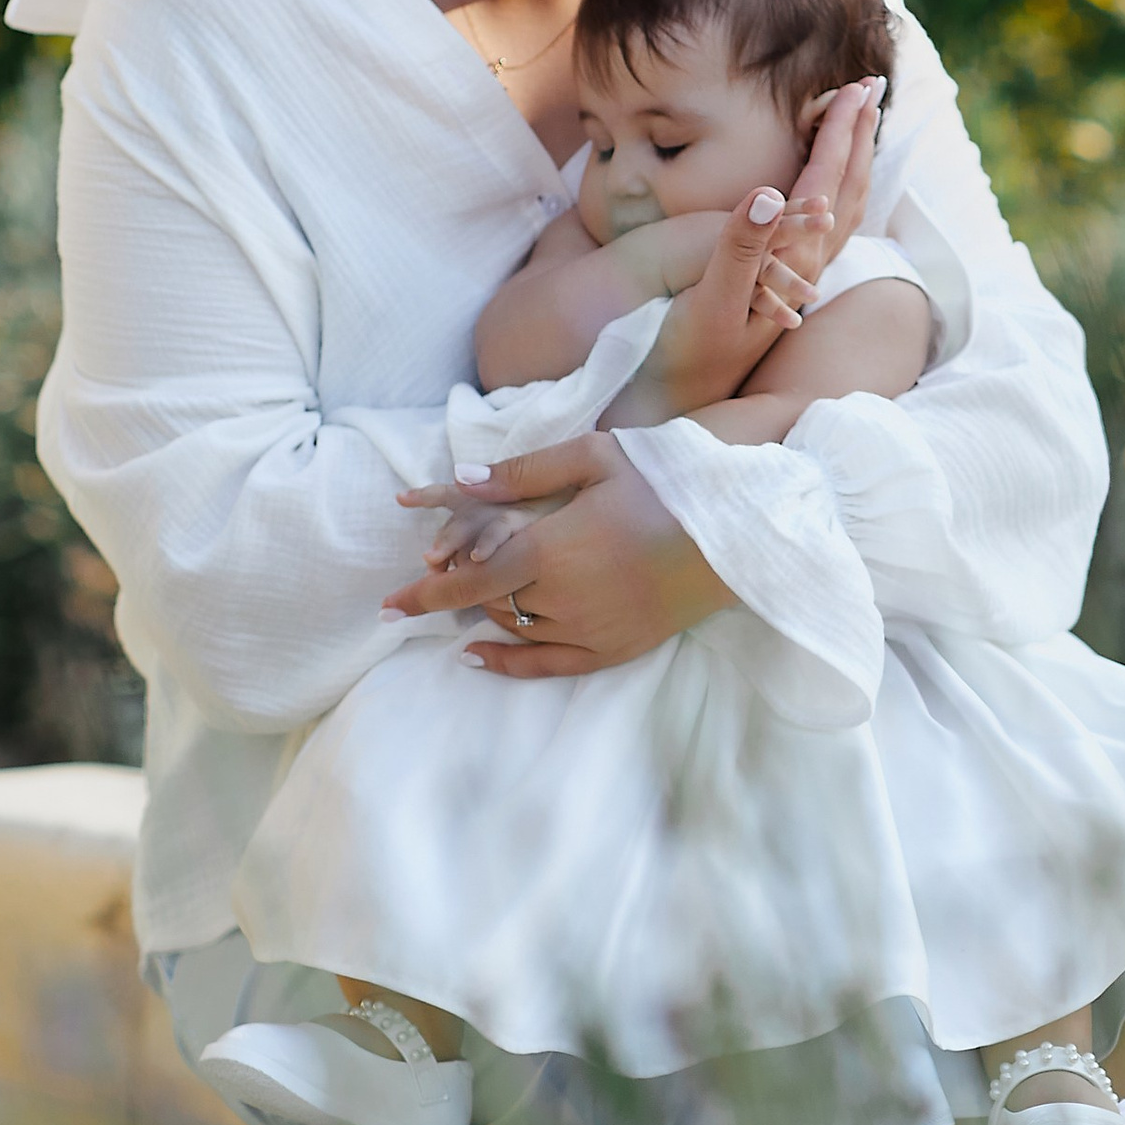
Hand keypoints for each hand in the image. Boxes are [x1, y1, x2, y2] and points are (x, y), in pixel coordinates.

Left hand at [387, 438, 728, 672]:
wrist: (736, 529)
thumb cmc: (666, 481)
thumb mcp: (595, 458)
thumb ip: (524, 472)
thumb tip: (462, 478)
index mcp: (551, 548)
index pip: (468, 580)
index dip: (424, 593)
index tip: (388, 603)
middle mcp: (563, 597)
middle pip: (488, 604)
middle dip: (456, 593)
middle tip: (431, 581)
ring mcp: (590, 629)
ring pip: (515, 629)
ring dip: (489, 612)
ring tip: (474, 594)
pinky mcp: (615, 649)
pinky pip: (548, 666)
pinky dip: (508, 663)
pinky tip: (477, 654)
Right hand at [611, 79, 883, 425]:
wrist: (680, 409)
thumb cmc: (688, 357)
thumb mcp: (711, 303)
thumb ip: (741, 248)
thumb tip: (769, 194)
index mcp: (791, 262)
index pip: (826, 182)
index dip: (839, 133)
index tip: (854, 88)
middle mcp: (804, 269)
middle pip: (848, 190)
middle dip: (859, 137)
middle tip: (870, 89)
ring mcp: (794, 280)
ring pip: (842, 210)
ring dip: (851, 162)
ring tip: (857, 125)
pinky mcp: (776, 289)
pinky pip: (820, 228)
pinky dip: (830, 191)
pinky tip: (823, 185)